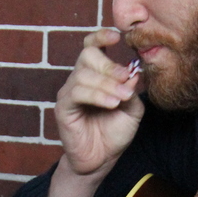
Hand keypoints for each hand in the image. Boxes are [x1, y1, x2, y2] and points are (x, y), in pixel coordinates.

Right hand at [44, 28, 143, 196]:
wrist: (100, 160)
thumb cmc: (114, 133)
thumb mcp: (133, 109)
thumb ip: (132, 89)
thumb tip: (134, 71)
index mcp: (95, 75)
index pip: (92, 46)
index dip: (101, 37)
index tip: (117, 37)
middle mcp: (80, 79)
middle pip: (89, 55)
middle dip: (110, 66)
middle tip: (126, 80)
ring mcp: (69, 93)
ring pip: (84, 75)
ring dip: (107, 85)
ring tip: (122, 99)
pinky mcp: (63, 108)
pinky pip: (77, 93)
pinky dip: (97, 95)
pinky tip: (111, 104)